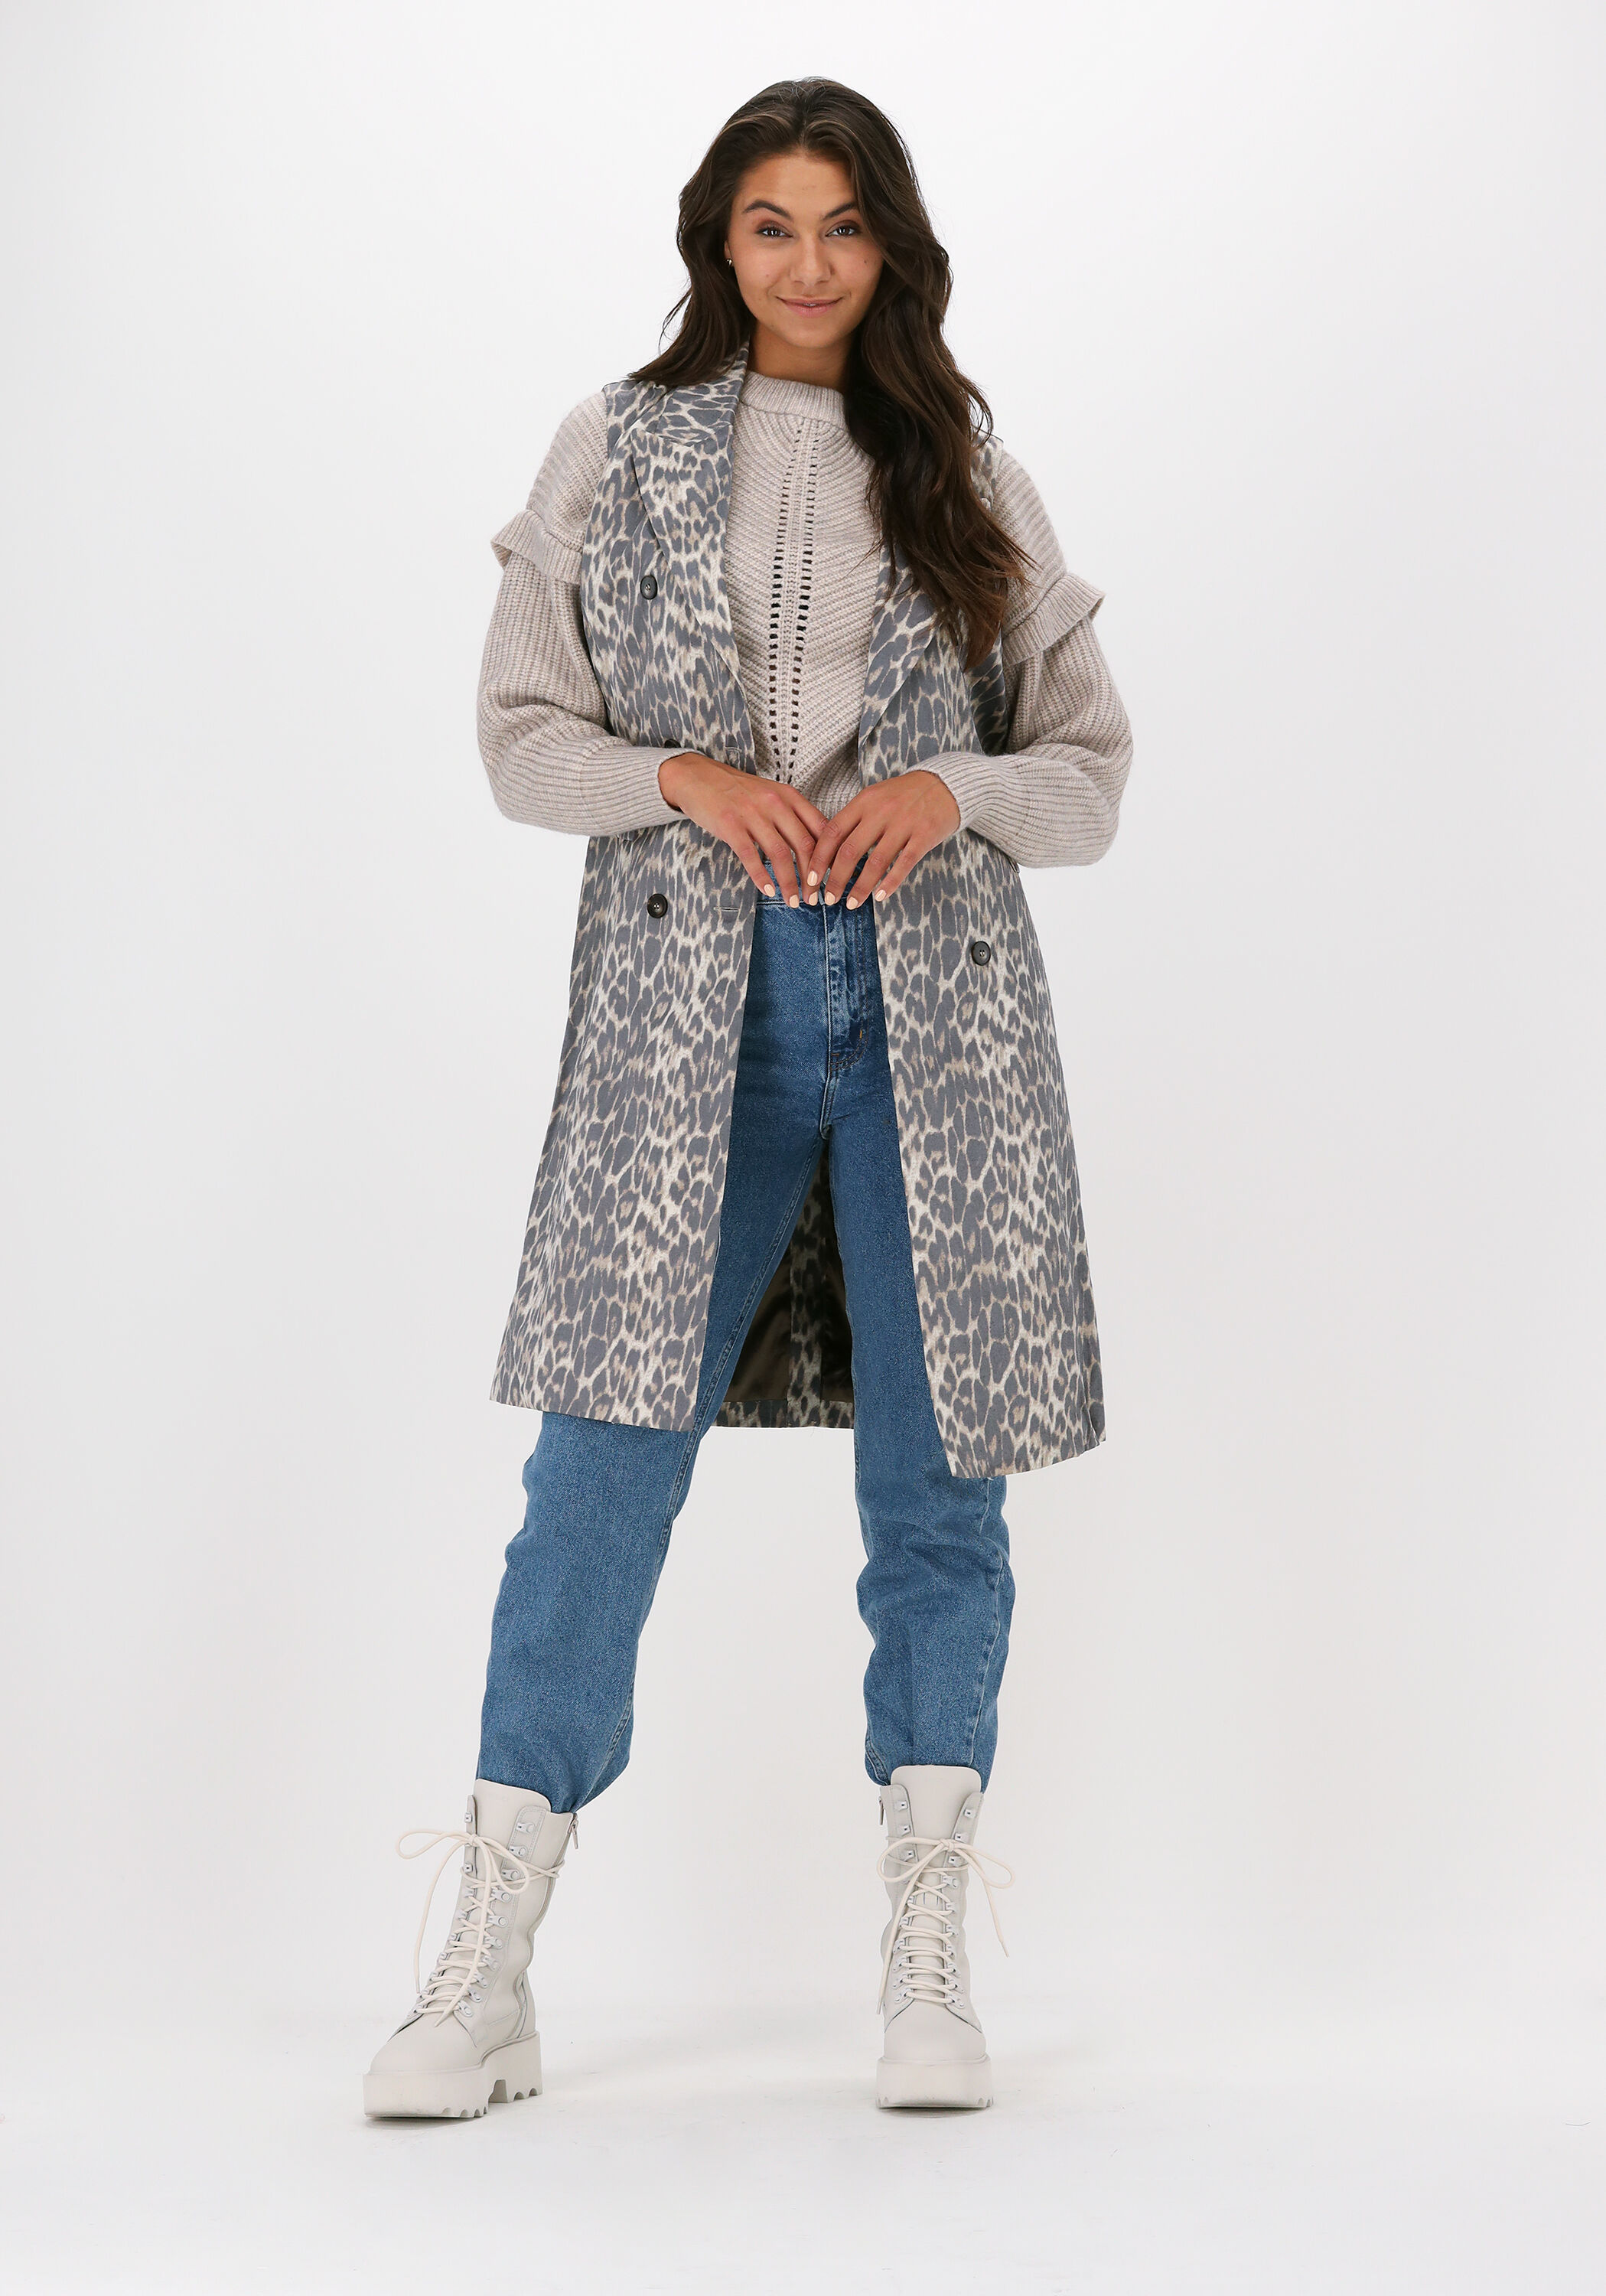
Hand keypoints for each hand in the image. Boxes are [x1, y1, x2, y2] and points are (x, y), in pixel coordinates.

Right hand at [658, 753, 827, 903]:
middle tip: (814, 898)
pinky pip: (751, 856)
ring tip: (793, 901)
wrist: (699, 777)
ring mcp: (753, 814)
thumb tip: (815, 848)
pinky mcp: (731, 825)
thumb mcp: (771, 795)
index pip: (820, 829)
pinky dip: (762, 877)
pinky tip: (769, 891)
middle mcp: (775, 803)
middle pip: (804, 845)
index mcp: (790, 796)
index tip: (832, 878)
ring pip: (780, 855)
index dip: (829, 856)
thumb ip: (792, 817)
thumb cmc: (737, 791)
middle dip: (812, 878)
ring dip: (790, 883)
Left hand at [805, 771, 960, 907]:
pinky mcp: (924, 835)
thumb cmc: (904, 795)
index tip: (811, 878)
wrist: (944, 784)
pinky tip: (879, 896)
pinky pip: (904, 864)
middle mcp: (881, 811)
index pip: (833, 832)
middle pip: (850, 850)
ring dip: (861, 887)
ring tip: (851, 903)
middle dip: (836, 879)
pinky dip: (890, 882)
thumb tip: (829, 852)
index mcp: (864, 801)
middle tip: (828, 898)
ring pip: (875, 862)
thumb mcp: (875, 797)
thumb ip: (854, 820)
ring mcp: (903, 823)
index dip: (819, 858)